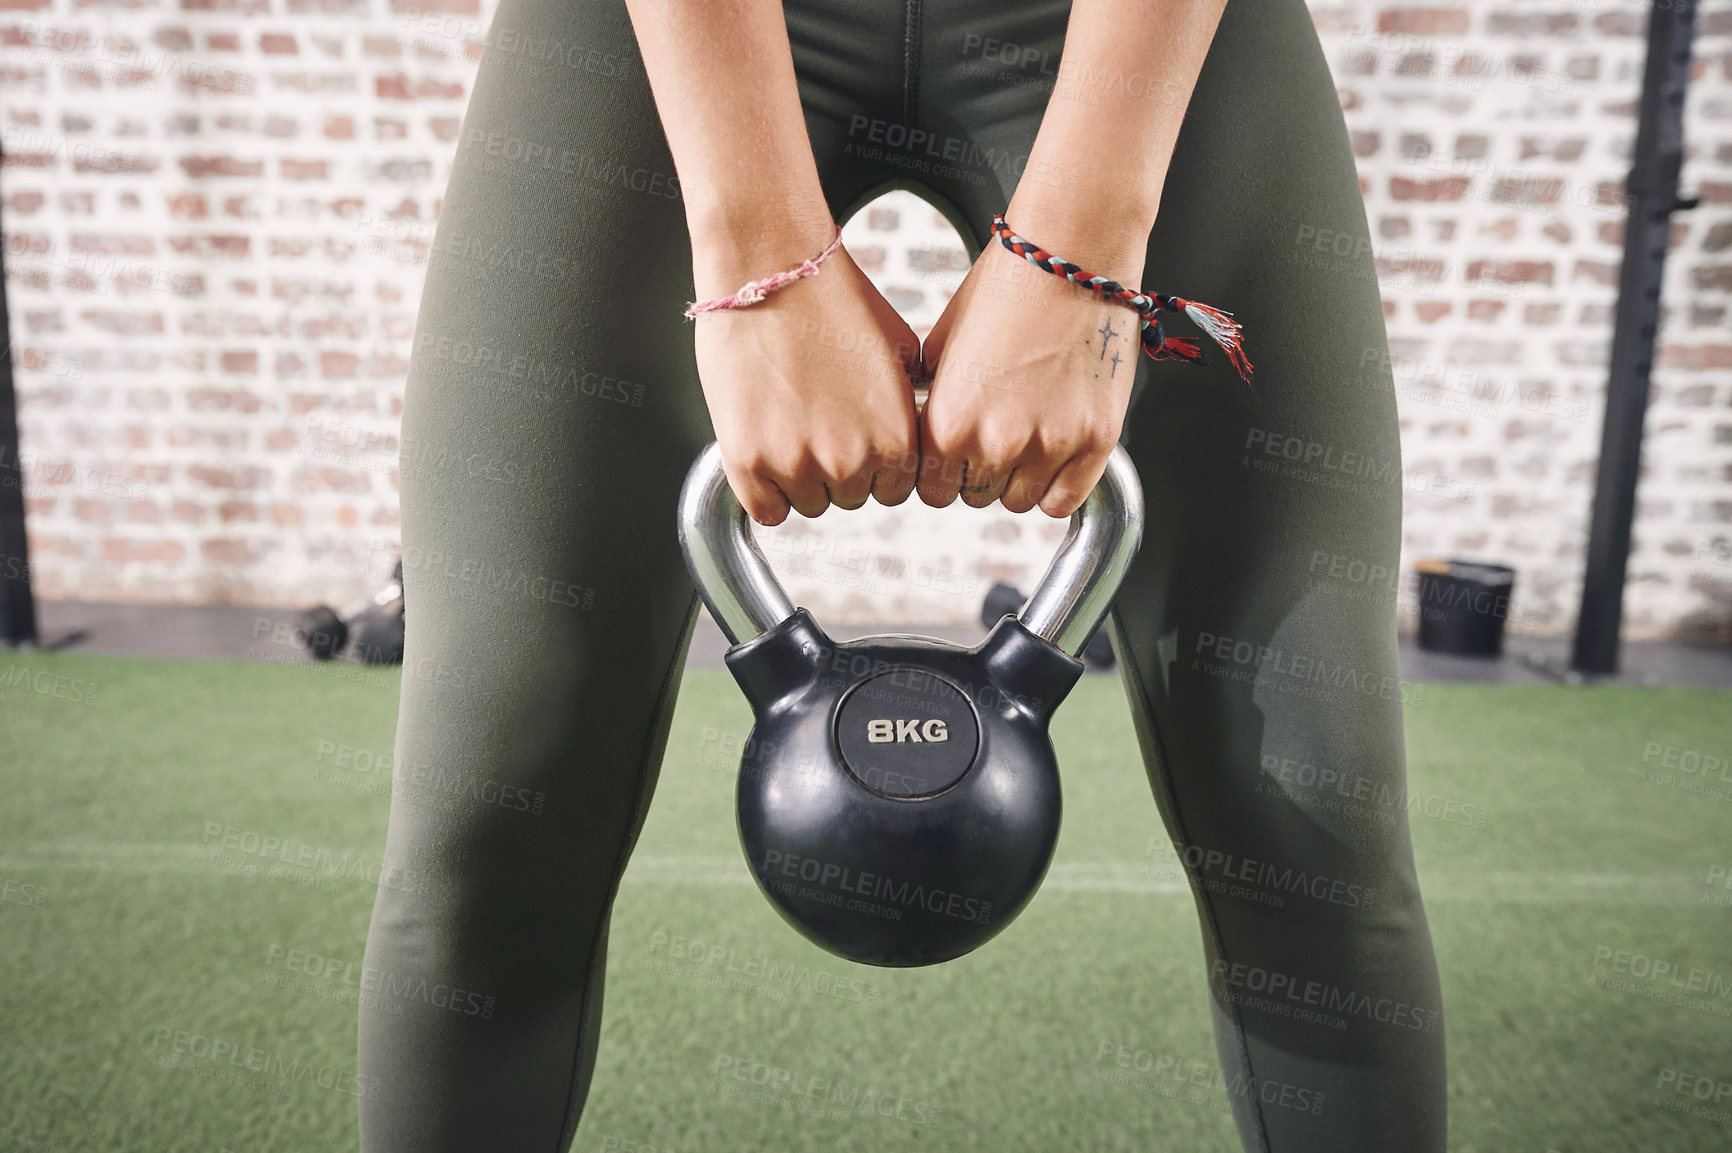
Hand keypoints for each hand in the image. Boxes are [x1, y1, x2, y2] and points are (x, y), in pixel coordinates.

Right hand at [692, 218, 922, 526]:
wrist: (770, 266)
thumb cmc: (830, 296)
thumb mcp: (899, 351)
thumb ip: (908, 407)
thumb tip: (914, 433)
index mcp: (895, 437)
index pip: (894, 489)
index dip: (874, 465)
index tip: (856, 440)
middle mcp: (851, 459)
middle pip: (850, 498)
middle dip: (836, 468)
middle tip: (816, 420)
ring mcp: (797, 463)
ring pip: (808, 504)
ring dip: (799, 477)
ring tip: (789, 422)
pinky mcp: (748, 460)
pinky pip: (766, 511)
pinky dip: (764, 491)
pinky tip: (764, 452)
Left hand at [916, 227, 1143, 517]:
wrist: (1072, 255)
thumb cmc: (1008, 285)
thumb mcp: (943, 342)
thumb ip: (931, 398)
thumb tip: (922, 428)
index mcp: (948, 421)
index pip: (929, 488)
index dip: (938, 471)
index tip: (949, 455)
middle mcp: (996, 441)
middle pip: (973, 497)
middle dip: (977, 472)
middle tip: (992, 434)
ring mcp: (1050, 445)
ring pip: (1018, 502)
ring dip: (1016, 479)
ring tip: (1023, 436)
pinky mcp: (1096, 441)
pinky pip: (1064, 501)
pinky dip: (1055, 487)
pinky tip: (1052, 455)